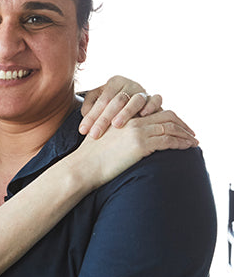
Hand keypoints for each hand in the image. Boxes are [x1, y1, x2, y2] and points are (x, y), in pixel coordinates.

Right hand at [75, 109, 197, 186]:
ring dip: (185, 134)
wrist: (83, 166)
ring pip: (170, 127)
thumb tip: (125, 140)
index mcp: (124, 116)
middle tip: (190, 132)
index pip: (154, 110)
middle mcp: (132, 121)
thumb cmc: (89, 157)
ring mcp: (137, 132)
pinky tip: (188, 148)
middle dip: (181, 124)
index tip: (177, 125)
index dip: (168, 116)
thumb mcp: (102, 137)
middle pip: (166, 115)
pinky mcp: (140, 145)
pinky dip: (181, 143)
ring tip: (194, 142)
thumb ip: (116, 133)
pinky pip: (168, 141)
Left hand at [79, 75, 162, 138]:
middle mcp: (129, 84)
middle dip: (104, 119)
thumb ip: (89, 107)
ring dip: (126, 113)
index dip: (91, 115)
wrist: (132, 108)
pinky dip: (151, 106)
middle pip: (117, 101)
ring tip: (116, 125)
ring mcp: (143, 91)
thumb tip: (85, 113)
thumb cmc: (111, 109)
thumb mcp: (97, 104)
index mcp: (114, 83)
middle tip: (94, 134)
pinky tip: (143, 115)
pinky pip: (156, 99)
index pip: (101, 100)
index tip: (82, 130)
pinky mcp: (154, 99)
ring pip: (136, 100)